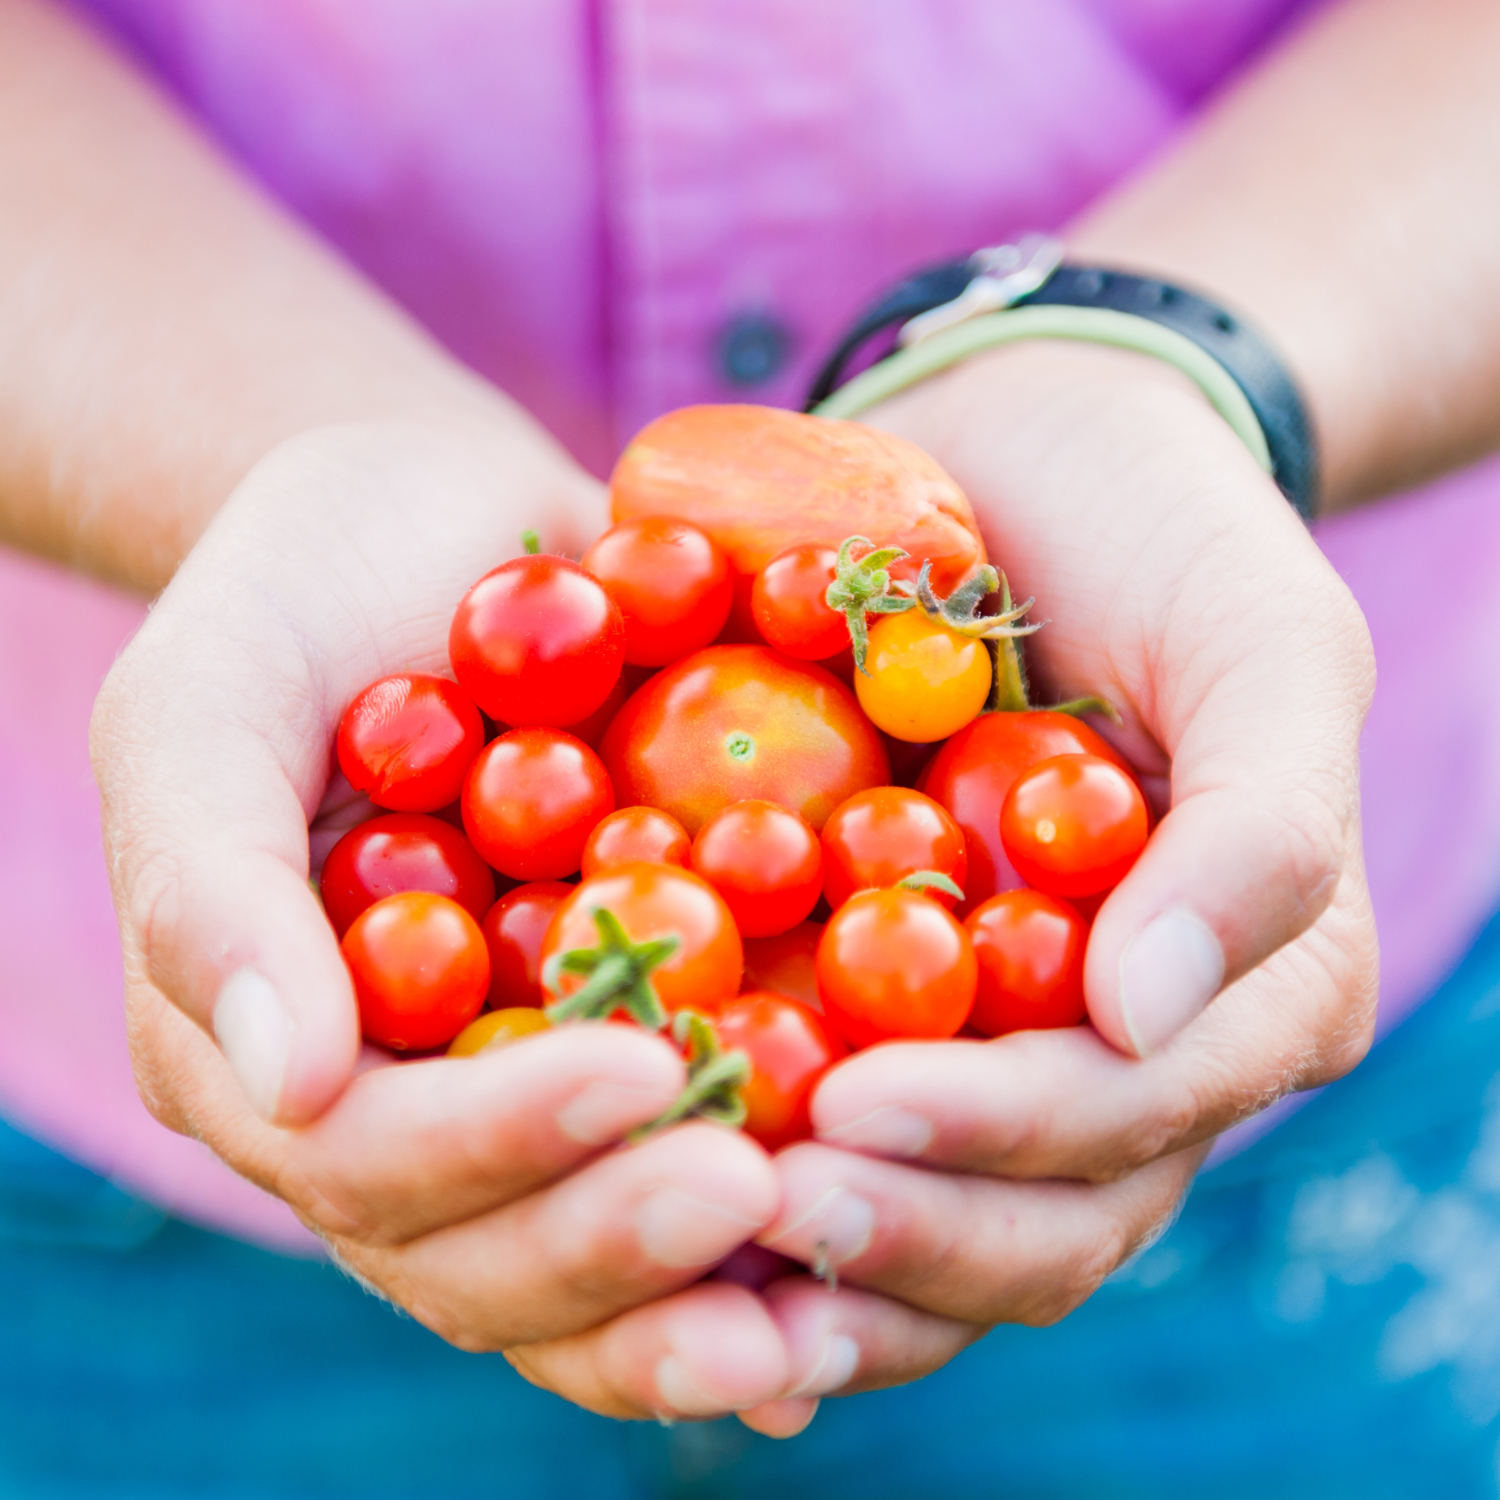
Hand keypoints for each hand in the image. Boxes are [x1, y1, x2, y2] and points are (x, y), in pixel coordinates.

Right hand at [90, 417, 793, 1420]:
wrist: (440, 533)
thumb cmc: (299, 602)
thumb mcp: (208, 702)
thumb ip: (209, 883)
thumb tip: (288, 1087)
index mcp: (278, 1059)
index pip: (367, 1160)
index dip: (490, 1144)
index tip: (634, 1071)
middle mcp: (406, 1107)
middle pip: (490, 1249)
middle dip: (615, 1238)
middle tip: (754, 1195)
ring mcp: (529, 1083)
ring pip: (600, 1238)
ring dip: (707, 1278)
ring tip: (824, 1259)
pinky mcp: (644, 1030)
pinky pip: (705, 1138)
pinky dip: (784, 1190)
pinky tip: (876, 1202)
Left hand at [736, 342, 1377, 1418]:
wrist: (1024, 455)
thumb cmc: (1164, 535)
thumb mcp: (1260, 646)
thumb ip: (1258, 829)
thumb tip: (1141, 1016)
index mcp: (1239, 997)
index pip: (1130, 1121)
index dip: (1002, 1138)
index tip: (853, 1108)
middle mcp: (1116, 1050)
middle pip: (1027, 1216)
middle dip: (899, 1227)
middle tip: (753, 1198)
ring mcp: (991, 1027)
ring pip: (925, 1200)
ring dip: (812, 1244)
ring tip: (680, 1223)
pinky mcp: (876, 981)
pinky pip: (815, 1093)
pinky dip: (740, 1147)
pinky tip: (630, 1167)